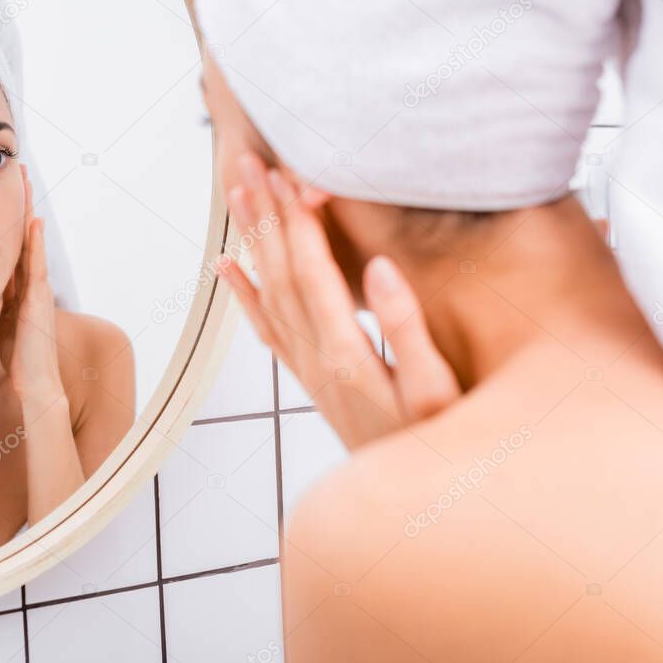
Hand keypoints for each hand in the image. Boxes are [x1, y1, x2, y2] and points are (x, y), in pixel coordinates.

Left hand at [0, 165, 63, 402]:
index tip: (7, 189)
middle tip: (21, 170)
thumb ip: (1, 301)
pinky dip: (37, 244)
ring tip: (28, 182)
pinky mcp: (39, 302)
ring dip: (30, 212)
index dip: (12, 217)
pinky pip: (37, 266)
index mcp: (21, 288)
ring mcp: (38, 291)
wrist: (37, 383)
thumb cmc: (20, 357)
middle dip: (23, 203)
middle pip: (27, 235)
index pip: (15, 245)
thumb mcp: (6, 321)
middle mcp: (33, 284)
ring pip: (33, 243)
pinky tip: (34, 223)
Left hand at [215, 152, 460, 447]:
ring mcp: (305, 364)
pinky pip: (265, 325)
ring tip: (236, 195)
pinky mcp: (307, 373)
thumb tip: (377, 267)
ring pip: (267, 290)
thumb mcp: (436, 389)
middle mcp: (314, 354)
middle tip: (245, 164)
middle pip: (281, 272)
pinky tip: (226, 265)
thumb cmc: (434, 441)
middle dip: (264, 215)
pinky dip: (243, 292)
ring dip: (252, 240)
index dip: (298, 221)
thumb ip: (406, 328)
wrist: (407, 498)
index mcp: (346, 351)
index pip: (313, 271)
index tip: (285, 175)